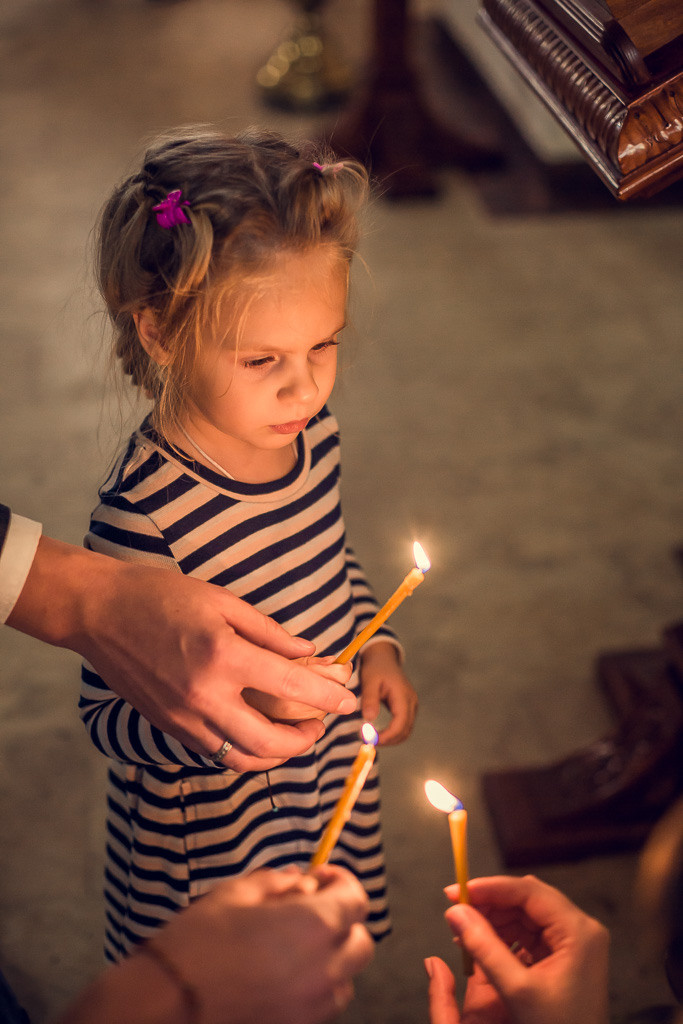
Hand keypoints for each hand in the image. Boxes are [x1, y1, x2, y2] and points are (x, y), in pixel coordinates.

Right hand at [9, 538, 354, 769]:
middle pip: (270, 740)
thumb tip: (307, 651)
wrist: (99, 612)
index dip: (328, 696)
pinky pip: (215, 752)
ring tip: (292, 736)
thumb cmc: (160, 596)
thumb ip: (269, 631)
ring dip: (275, 754)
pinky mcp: (168, 726)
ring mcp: (184, 717)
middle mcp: (205, 695)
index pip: (290, 686)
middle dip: (305, 738)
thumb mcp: (222, 601)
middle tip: (320, 724)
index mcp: (223, 656)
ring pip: (241, 758)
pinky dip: (243, 750)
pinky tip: (256, 733)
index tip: (349, 700)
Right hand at [158, 865, 373, 1023]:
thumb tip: (302, 881)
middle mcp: (325, 969)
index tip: (321, 878)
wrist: (169, 1002)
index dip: (342, 883)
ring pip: (345, 978)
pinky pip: (324, 1004)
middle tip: (311, 911)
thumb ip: (279, 883)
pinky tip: (285, 977)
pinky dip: (317, 987)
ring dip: (332, 958)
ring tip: (295, 947)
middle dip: (342, 922)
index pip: (356, 898)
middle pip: (361, 942)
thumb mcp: (237, 893)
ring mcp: (314, 1006)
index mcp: (314, 926)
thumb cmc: (200, 941)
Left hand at [359, 641, 417, 743]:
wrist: (383, 658)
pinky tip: (379, 733)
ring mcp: (411, 705)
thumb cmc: (375, 668)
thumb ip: (370, 699)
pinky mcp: (407, 707)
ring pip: (406, 731)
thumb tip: (369, 719)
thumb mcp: (370, 681)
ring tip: (373, 739)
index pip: (400, 724)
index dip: (387, 736)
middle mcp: (411, 702)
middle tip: (369, 742)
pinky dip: (393, 733)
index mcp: (403, 695)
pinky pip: (403, 726)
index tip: (370, 740)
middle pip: (405, 730)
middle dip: (388, 740)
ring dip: (391, 739)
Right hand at [426, 875, 608, 1023]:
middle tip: (456, 909)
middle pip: (526, 899)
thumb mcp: (517, 989)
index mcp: (578, 931)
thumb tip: (456, 912)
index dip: (489, 887)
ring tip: (463, 931)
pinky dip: (502, 936)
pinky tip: (480, 943)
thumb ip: (484, 947)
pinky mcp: (563, 955)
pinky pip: (527, 933)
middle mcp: (580, 930)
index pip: (528, 891)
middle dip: (489, 903)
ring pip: (524, 915)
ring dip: (492, 920)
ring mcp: (573, 942)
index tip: (456, 891)